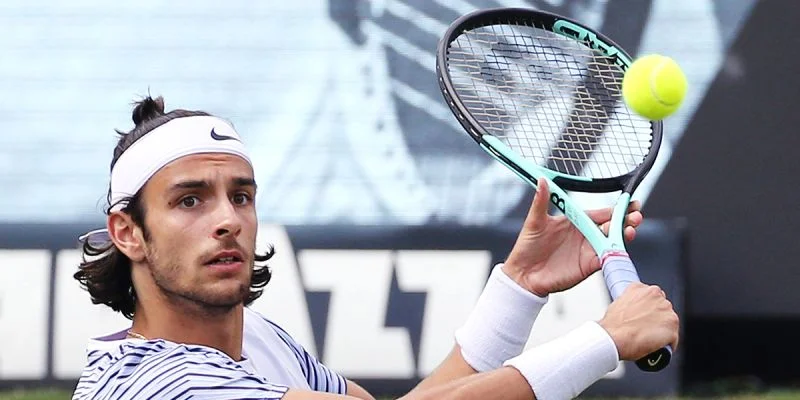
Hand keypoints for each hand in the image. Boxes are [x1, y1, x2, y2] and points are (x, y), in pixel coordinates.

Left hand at [503, 180, 642, 296]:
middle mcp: (586, 235)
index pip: (601, 212)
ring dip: (623, 235)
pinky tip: (620, 247)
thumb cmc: (528, 247)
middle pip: (612, 226)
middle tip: (635, 215)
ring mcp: (589, 250)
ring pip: (612, 241)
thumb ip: (541, 201)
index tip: (630, 202)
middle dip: (626, 220)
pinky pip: (605, 258)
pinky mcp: (588, 266)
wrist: (523, 274)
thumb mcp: (535, 221)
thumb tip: (543, 180)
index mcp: (576, 222)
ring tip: (630, 229)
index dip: (616, 208)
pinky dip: (614, 253)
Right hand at [598, 283, 679, 360]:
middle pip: (663, 308)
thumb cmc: (613, 325)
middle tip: (646, 328)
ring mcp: (667, 312)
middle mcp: (658, 296)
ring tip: (650, 338)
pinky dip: (667, 344)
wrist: (613, 338)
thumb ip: (630, 300)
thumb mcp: (619, 302)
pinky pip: (673, 338)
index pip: (654, 297)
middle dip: (658, 318)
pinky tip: (657, 347)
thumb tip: (633, 309)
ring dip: (663, 330)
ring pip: (670, 323)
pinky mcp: (672, 329)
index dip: (649, 309)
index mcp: (644, 288)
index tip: (645, 316)